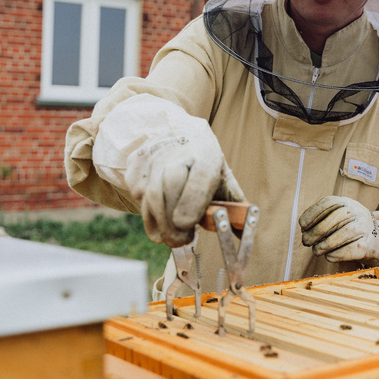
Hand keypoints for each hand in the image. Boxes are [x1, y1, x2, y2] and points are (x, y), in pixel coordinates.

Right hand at [125, 130, 244, 246]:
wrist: (178, 137)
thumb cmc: (204, 166)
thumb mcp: (224, 180)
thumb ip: (233, 206)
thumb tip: (243, 233)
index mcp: (206, 154)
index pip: (200, 176)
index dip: (192, 202)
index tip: (187, 225)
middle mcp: (178, 151)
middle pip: (169, 188)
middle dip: (172, 222)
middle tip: (181, 241)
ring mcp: (153, 156)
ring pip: (149, 194)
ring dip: (159, 224)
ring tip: (172, 239)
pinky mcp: (136, 163)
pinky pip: (136, 194)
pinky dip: (147, 214)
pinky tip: (159, 220)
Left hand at [299, 196, 378, 267]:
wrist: (377, 241)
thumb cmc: (349, 229)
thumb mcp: (338, 218)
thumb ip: (322, 220)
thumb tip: (305, 231)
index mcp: (347, 202)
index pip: (329, 202)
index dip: (313, 213)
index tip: (302, 226)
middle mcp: (359, 212)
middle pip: (337, 216)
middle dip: (317, 230)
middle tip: (306, 241)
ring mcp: (366, 228)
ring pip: (345, 232)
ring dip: (325, 244)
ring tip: (316, 251)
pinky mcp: (369, 245)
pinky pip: (351, 249)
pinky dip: (336, 254)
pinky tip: (329, 256)